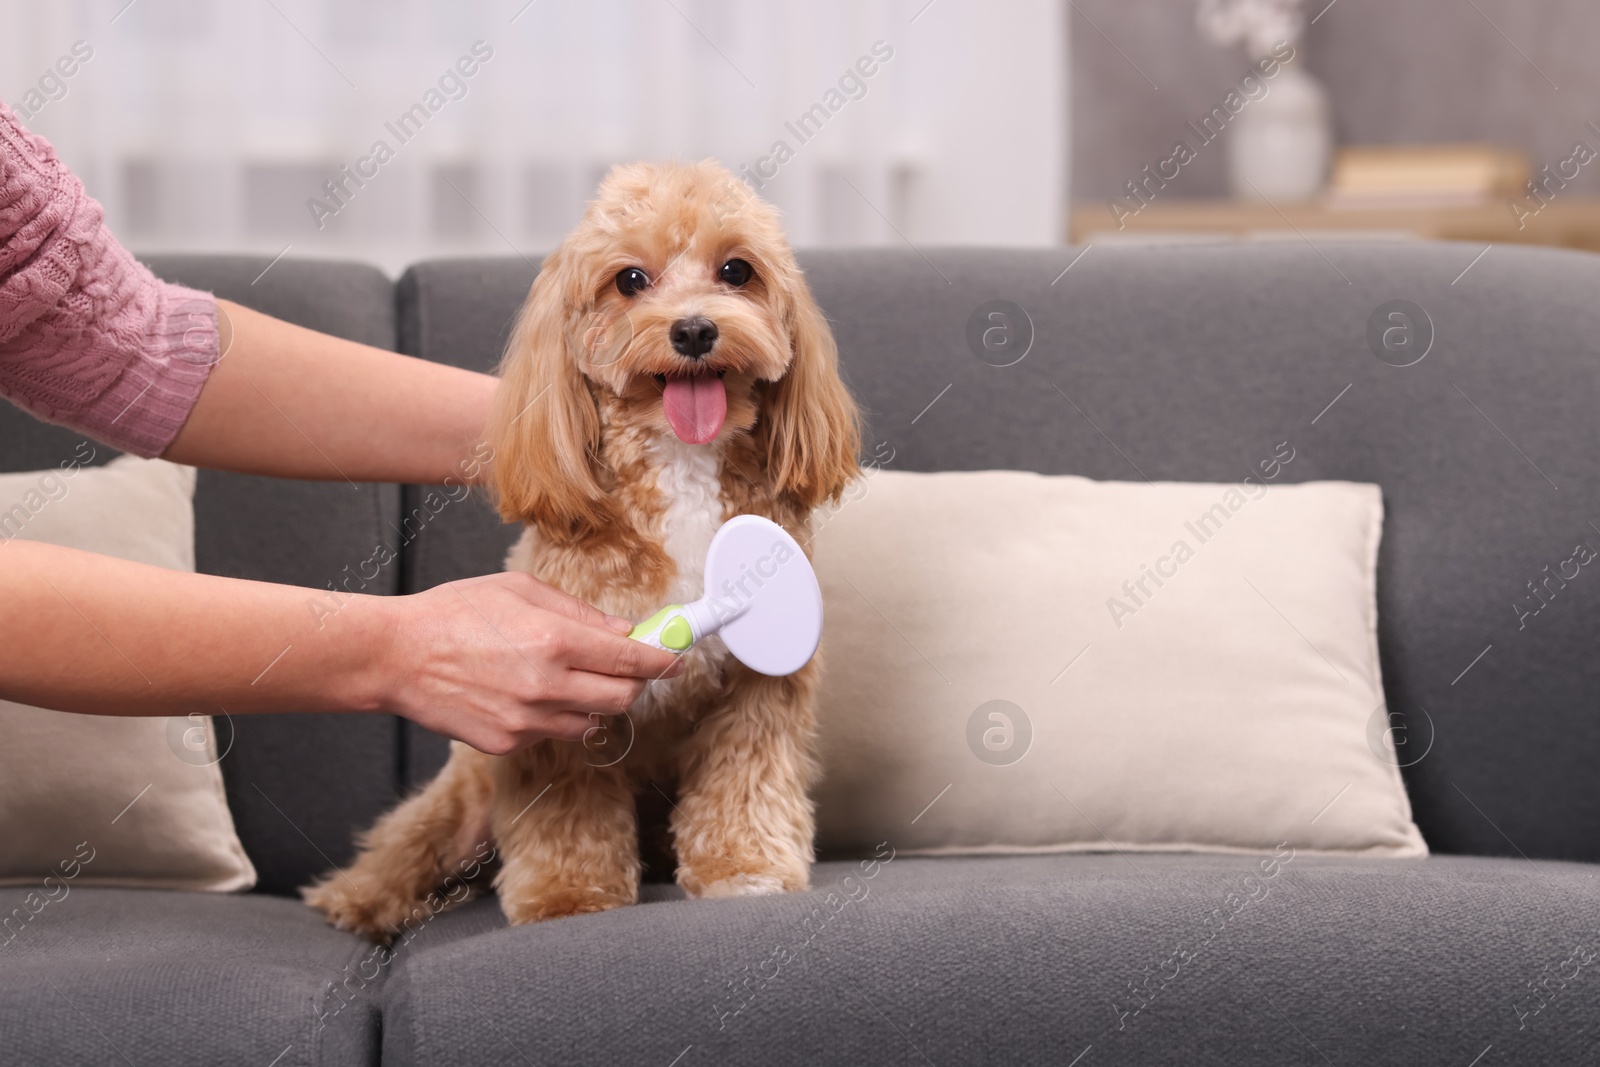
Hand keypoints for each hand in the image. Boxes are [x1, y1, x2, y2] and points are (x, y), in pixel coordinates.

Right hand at [374, 571, 682, 753]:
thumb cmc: (453, 614)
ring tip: (569, 676)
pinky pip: (552, 733)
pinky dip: (556, 716)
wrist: (396, 657)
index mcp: (554, 642)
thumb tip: (621, 631)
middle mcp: (547, 687)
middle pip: (622, 698)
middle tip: (628, 667)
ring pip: (591, 721)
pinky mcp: (508, 743)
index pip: (631, 660)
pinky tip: (530, 692)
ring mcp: (527, 721)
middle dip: (634, 683)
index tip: (677, 660)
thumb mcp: (520, 591)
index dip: (662, 661)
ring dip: (595, 701)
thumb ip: (578, 614)